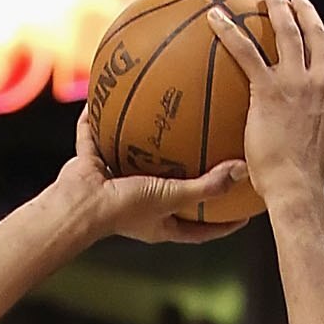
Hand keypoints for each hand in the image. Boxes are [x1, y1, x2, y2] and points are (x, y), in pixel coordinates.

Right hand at [57, 110, 253, 248]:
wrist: (78, 207)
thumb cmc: (123, 210)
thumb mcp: (171, 196)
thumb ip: (206, 186)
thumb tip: (242, 171)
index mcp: (159, 223)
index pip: (200, 230)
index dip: (222, 224)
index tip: (244, 214)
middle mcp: (140, 206)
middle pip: (172, 193)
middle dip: (189, 178)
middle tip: (213, 159)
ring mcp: (116, 185)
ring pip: (138, 161)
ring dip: (148, 144)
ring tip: (165, 119)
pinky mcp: (94, 165)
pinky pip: (97, 137)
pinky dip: (99, 119)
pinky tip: (107, 94)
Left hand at [210, 0, 323, 200]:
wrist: (297, 187)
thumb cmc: (313, 180)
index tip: (322, 28)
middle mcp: (321, 81)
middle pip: (315, 33)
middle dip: (305, 9)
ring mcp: (296, 81)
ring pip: (287, 30)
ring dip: (277, 5)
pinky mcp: (269, 89)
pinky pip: (246, 51)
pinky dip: (229, 30)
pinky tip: (214, 18)